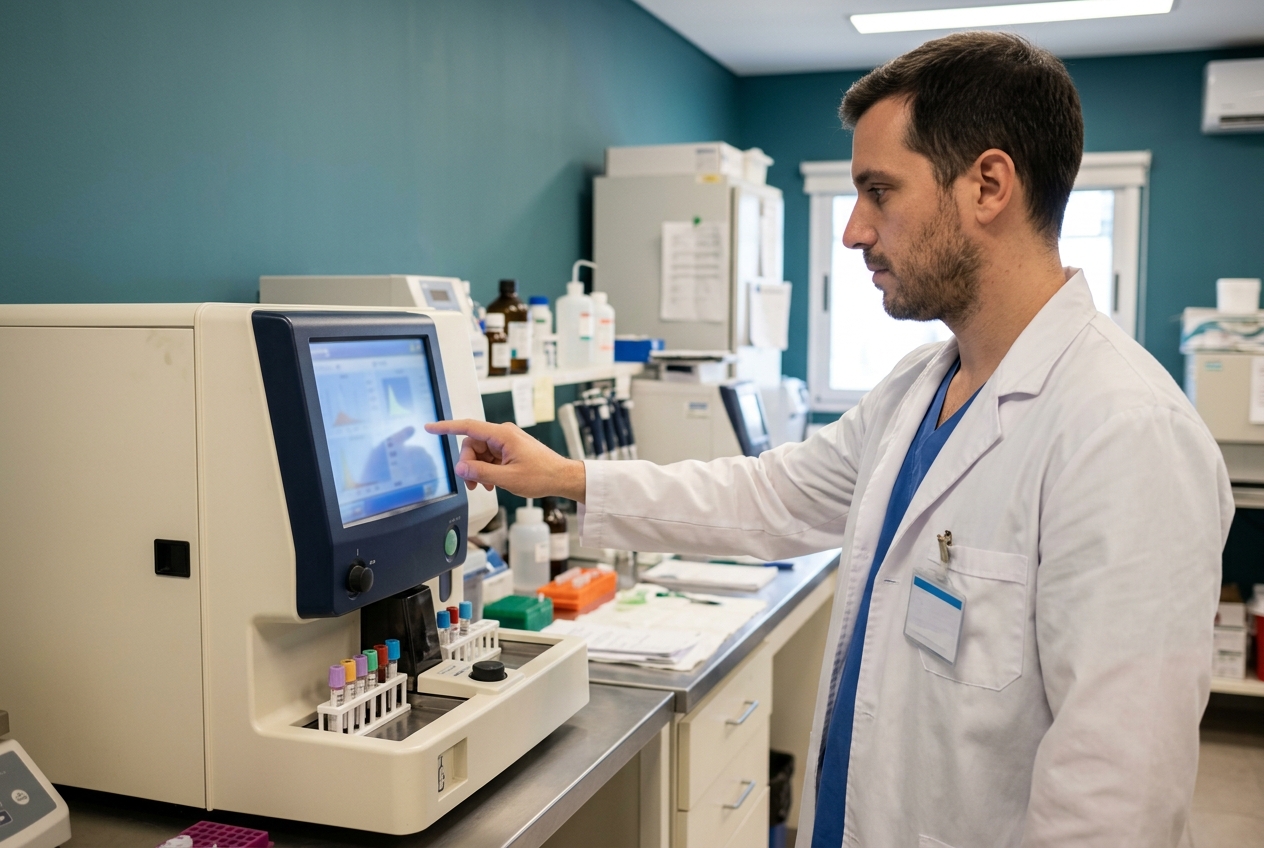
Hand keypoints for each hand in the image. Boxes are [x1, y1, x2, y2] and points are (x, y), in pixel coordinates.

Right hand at [424, 419, 586, 502]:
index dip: (446, 427)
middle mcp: (503, 434)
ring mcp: (506, 442)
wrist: (562, 477)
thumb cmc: (542, 475)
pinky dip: (487, 470)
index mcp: (502, 435)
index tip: (430, 427)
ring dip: (478, 470)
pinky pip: (489, 457)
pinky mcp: (509, 449)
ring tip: (487, 486)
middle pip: (472, 444)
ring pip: (479, 453)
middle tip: (474, 484)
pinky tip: (492, 483)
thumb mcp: (507, 478)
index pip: (468, 427)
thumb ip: (481, 472)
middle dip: (469, 464)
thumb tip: (460, 468)